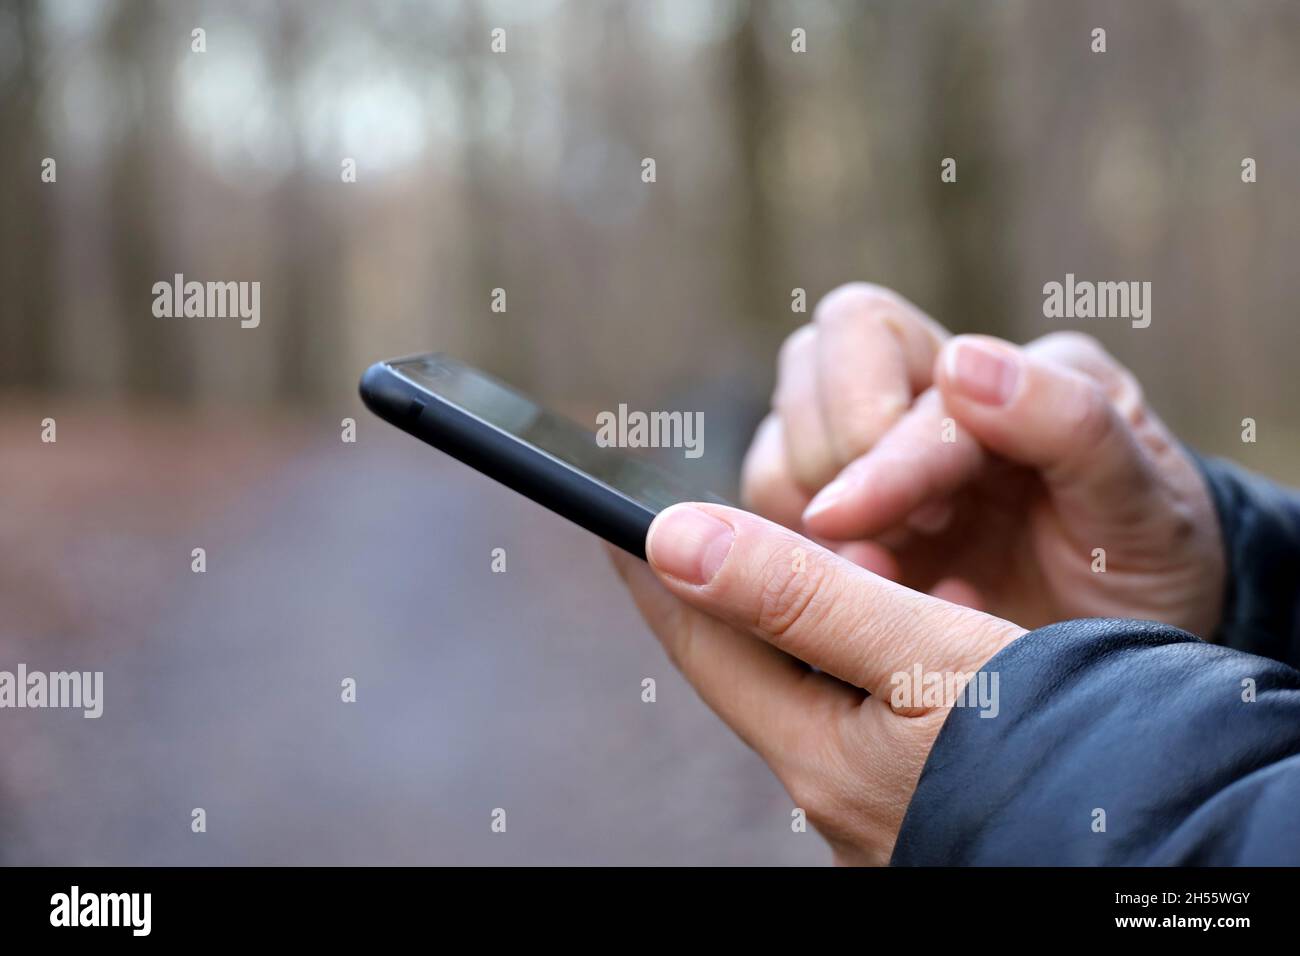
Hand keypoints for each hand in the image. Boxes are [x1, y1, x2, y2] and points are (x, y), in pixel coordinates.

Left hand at [609, 504, 1024, 864]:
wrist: (1165, 839)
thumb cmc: (1056, 750)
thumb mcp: (923, 660)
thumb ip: (800, 600)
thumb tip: (676, 542)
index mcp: (819, 757)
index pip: (706, 647)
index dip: (663, 578)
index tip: (620, 522)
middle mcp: (839, 789)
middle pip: (757, 669)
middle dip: (731, 597)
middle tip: (700, 533)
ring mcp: (885, 799)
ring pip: (822, 685)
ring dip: (811, 619)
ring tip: (806, 562)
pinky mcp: (934, 793)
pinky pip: (880, 706)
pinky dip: (879, 650)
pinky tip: (916, 617)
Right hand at [742, 283, 1225, 636]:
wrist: (1122, 661)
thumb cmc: (1141, 572)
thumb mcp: (1142, 506)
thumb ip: (1072, 423)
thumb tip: (963, 361)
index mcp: (1004, 372)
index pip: (887, 351)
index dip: (874, 445)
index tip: (880, 526)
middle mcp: (926, 397)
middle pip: (817, 352)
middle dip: (828, 450)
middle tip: (889, 536)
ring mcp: (874, 458)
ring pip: (778, 435)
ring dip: (803, 504)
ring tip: (880, 570)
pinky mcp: (840, 521)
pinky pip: (768, 510)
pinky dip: (790, 550)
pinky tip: (863, 589)